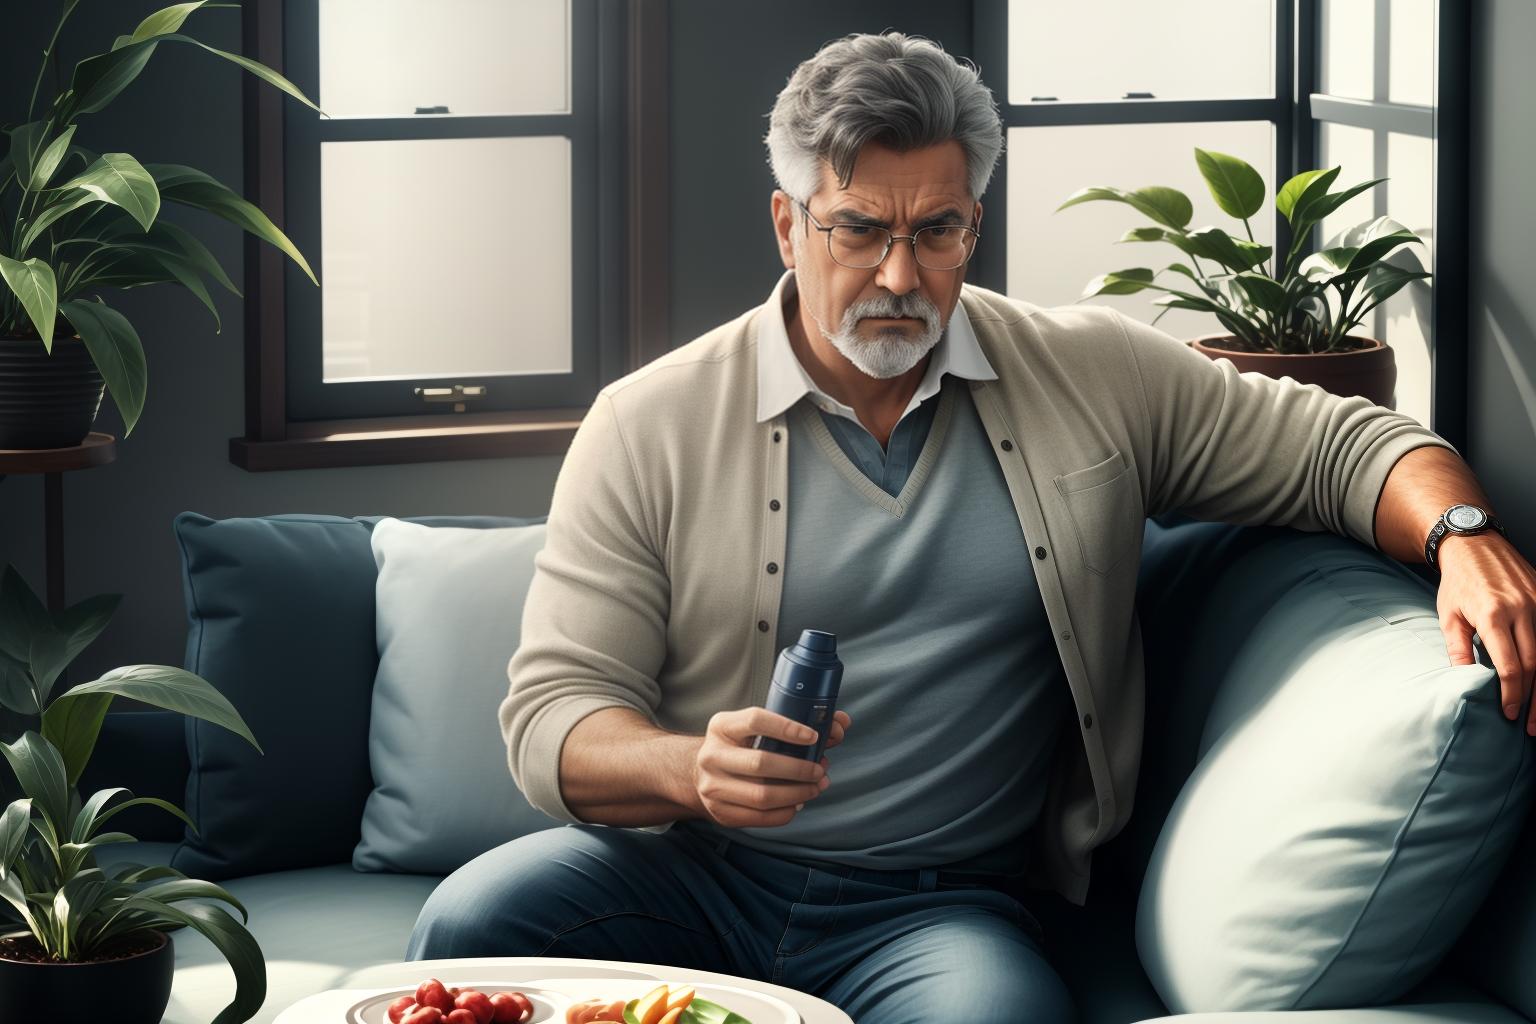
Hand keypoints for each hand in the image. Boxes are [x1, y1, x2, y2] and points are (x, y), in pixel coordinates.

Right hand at [689, 707, 851, 827]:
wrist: (698, 774)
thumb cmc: (739, 746)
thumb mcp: (754, 728)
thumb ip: (796, 725)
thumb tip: (842, 723)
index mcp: (722, 726)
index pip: (755, 720)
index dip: (787, 727)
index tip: (813, 736)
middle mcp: (712, 756)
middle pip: (761, 763)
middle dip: (799, 769)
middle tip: (820, 769)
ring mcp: (713, 787)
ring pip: (763, 796)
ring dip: (798, 793)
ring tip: (816, 787)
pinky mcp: (721, 813)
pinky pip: (761, 817)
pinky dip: (787, 812)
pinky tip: (799, 802)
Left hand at [1436, 532, 1535, 733]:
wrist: (1475, 544)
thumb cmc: (1458, 583)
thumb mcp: (1449, 616)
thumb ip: (1459, 649)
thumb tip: (1467, 681)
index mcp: (1494, 615)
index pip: (1511, 666)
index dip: (1512, 694)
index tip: (1508, 714)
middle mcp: (1522, 608)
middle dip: (1534, 699)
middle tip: (1529, 726)